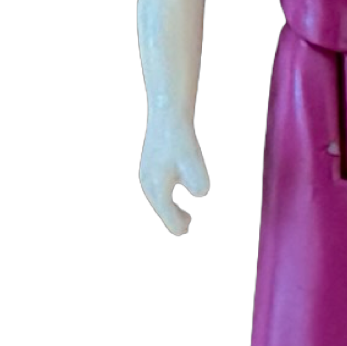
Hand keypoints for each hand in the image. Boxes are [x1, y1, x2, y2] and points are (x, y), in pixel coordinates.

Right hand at [140, 120, 210, 234]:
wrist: (166, 114)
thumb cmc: (179, 140)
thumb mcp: (193, 163)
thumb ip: (197, 182)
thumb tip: (200, 192)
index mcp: (157, 187)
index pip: (167, 212)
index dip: (176, 223)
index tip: (185, 230)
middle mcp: (147, 182)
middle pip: (160, 206)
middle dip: (172, 217)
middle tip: (186, 226)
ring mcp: (146, 172)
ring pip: (156, 197)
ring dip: (168, 207)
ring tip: (182, 215)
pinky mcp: (149, 163)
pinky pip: (156, 188)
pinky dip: (164, 196)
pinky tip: (173, 191)